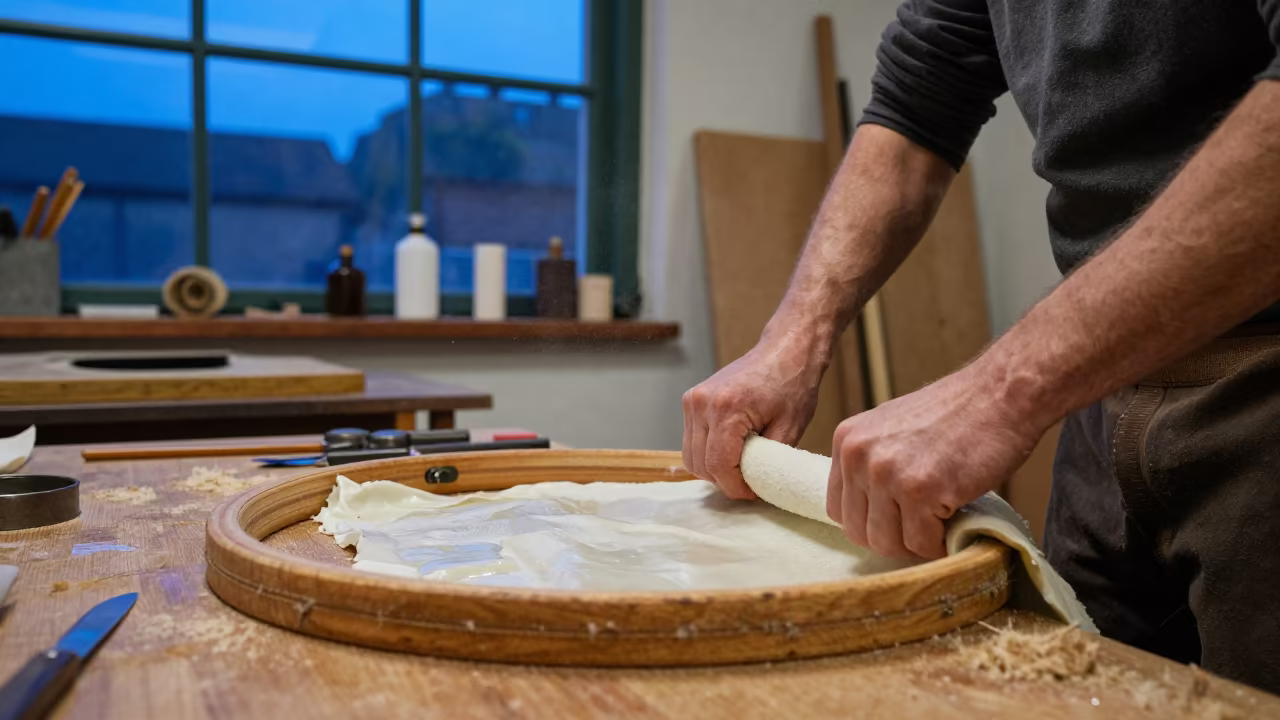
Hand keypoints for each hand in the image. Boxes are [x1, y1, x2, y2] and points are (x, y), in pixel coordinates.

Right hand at [683, 330, 827, 498]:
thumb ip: (768, 462)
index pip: (719, 466)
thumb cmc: (792, 384)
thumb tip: (755, 488)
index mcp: (726, 408)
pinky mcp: (691, 400)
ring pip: (690, 456)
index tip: (754, 493)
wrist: (785, 350)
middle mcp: (702, 403)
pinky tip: (731, 451)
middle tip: (750, 483)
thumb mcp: (789, 429)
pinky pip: (691, 441)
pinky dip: (707, 453)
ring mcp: (692, 400)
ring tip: (741, 467)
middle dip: (724, 481)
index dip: (736, 488)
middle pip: (700, 465)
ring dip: (713, 469)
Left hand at [826, 362, 1049, 558]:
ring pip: (886, 543)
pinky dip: (941, 544)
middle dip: (892, 538)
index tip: (898, 520)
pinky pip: (922, 543)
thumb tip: (869, 513)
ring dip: (916, 544)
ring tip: (940, 524)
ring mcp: (887, 474)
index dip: (870, 522)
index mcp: (846, 440)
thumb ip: (872, 464)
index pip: (838, 508)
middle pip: (857, 531)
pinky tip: (955, 522)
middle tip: (924, 528)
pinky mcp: (921, 490)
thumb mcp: (892, 429)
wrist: (1001, 393)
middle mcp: (858, 456)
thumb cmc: (956, 413)